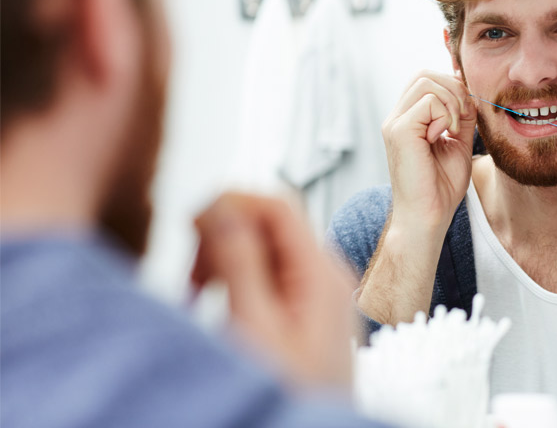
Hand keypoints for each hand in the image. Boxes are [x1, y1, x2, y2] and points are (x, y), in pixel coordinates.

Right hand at [191, 192, 355, 387]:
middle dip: (222, 238)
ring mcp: (316, 292)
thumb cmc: (290, 394)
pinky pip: (265, 276)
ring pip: (262, 248)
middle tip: (195, 278)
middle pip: (267, 223)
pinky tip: (218, 308)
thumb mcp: (253, 325)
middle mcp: (325, 275)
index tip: (192, 225)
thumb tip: (219, 205)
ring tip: (201, 297)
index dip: (231, 202)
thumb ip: (238, 260)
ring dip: (224, 261)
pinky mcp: (303, 311)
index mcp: (321, 271)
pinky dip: (234, 282)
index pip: (277, 203)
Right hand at [382, 70, 476, 233]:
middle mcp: (396, 117)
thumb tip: (469, 92)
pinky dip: (445, 115)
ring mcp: (394, 123)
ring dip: (451, 102)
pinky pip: (429, 102)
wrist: (428, 216)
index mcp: (408, 119)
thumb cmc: (441, 187)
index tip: (466, 112)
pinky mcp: (399, 131)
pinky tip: (444, 137)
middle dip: (453, 89)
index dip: (452, 86)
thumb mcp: (458, 143)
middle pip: (424, 74)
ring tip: (453, 130)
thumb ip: (462, 117)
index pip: (426, 79)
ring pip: (426, 82)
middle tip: (463, 118)